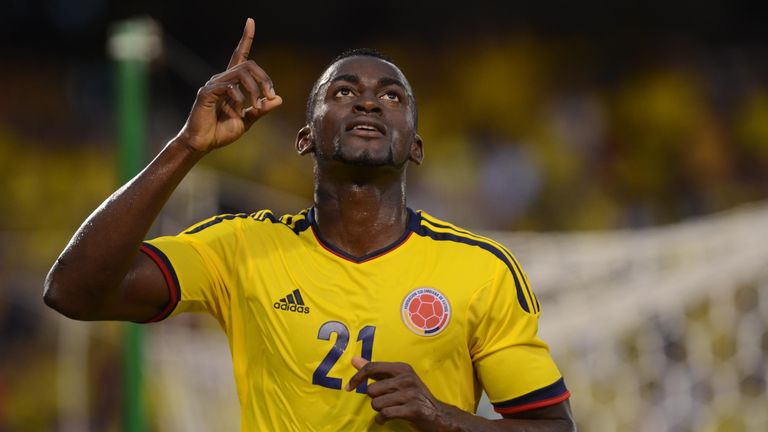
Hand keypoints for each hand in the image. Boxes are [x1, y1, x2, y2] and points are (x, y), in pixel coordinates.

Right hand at [175, 18, 282, 152]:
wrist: (203, 144)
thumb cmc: (221, 131)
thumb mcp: (248, 120)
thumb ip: (261, 109)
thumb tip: (279, 99)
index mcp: (232, 83)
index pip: (240, 56)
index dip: (245, 38)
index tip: (250, 21)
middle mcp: (222, 79)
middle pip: (249, 64)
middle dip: (264, 79)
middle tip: (271, 96)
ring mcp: (213, 84)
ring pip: (241, 74)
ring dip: (254, 89)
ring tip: (255, 107)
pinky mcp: (206, 93)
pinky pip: (229, 87)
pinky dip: (239, 98)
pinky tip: (237, 111)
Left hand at [346, 357, 447, 430]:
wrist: (438, 414)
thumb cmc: (413, 396)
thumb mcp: (397, 380)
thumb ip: (376, 371)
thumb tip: (354, 360)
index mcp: (402, 368)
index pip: (372, 367)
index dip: (357, 377)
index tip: (349, 387)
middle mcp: (406, 378)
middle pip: (372, 389)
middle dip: (375, 399)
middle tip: (387, 402)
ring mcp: (410, 394)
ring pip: (376, 403)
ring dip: (379, 410)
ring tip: (390, 410)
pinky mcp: (412, 409)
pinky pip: (385, 414)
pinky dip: (381, 419)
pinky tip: (386, 419)